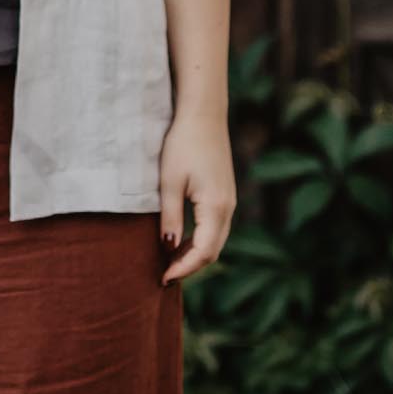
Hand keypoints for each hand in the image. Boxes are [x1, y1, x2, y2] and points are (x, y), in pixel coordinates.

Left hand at [157, 110, 236, 282]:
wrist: (203, 115)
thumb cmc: (182, 144)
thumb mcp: (169, 182)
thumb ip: (170, 217)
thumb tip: (169, 247)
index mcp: (215, 207)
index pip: (203, 252)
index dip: (183, 269)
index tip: (163, 278)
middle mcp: (228, 207)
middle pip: (213, 251)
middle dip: (189, 266)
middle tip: (163, 275)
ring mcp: (229, 201)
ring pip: (216, 240)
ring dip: (195, 255)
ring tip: (169, 262)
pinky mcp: (225, 195)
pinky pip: (216, 228)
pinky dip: (200, 240)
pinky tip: (181, 241)